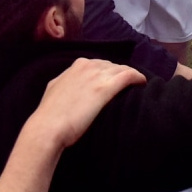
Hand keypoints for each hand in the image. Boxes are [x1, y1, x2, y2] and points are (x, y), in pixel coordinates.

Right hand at [30, 58, 146, 149]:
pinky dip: (137, 78)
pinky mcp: (106, 88)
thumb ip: (66, 81)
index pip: (99, 64)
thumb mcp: (55, 88)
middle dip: (119, 74)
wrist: (48, 127)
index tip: (112, 82)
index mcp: (76, 65)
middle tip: (126, 86)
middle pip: (112, 66)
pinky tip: (142, 83)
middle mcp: (88, 66)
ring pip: (122, 69)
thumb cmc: (49, 114)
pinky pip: (128, 76)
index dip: (108, 73)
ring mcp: (97, 76)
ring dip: (130, 76)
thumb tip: (70, 83)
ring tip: (137, 86)